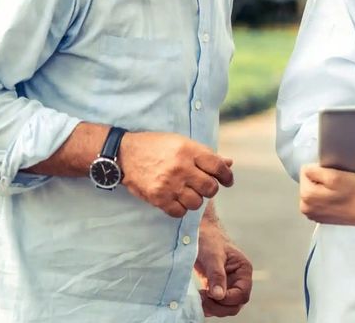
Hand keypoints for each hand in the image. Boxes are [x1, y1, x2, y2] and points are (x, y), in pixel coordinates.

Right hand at [119, 131, 233, 217]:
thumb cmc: (157, 146)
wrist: (125, 153)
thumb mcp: (182, 143)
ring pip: (196, 202)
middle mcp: (181, 167)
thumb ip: (206, 155)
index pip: (218, 167)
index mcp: (189, 150)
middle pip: (210, 188)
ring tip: (188, 192)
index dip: (227, 176)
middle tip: (204, 186)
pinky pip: (179, 212)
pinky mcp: (158, 197)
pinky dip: (181, 208)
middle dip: (211, 189)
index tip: (227, 181)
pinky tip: (177, 199)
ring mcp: (169, 184)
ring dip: (195, 199)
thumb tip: (229, 163)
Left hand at [195, 216, 252, 316]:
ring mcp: (228, 284)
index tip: (210, 293)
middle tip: (203, 298)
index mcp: (243, 270)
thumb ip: (217, 275)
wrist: (197, 231)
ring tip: (199, 298)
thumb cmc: (208, 239)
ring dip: (213, 307)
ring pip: (226, 307)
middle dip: (220, 306)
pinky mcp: (216, 286)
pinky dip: (208, 305)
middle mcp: (239, 279)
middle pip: (236, 304)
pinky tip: (199, 298)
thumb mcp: (213, 256)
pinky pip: (217, 303)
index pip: (242, 294)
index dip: (228, 299)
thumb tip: (219, 295)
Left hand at [299, 163, 354, 225]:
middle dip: (320, 180)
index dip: (320, 170)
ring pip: (312, 192)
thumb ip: (315, 170)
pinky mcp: (320, 219)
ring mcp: (312, 215)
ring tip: (337, 193)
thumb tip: (306, 169)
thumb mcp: (335, 176)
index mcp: (306, 196)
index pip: (305, 171)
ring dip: (322, 190)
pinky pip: (317, 202)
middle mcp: (305, 208)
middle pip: (307, 182)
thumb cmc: (353, 192)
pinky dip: (325, 199)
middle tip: (336, 185)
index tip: (333, 176)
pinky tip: (336, 201)